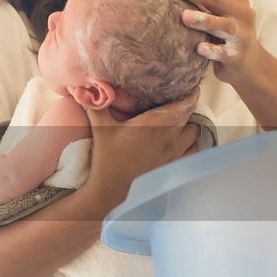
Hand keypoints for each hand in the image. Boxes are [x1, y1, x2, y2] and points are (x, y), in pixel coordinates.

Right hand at [79, 87, 201, 212]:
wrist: (113, 191)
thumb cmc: (108, 159)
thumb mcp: (101, 128)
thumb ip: (95, 105)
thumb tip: (81, 87)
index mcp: (156, 124)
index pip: (185, 103)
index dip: (190, 93)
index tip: (189, 86)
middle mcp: (170, 137)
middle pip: (190, 115)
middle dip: (187, 106)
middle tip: (178, 100)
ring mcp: (175, 153)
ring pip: (194, 132)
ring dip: (189, 126)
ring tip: (180, 122)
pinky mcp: (175, 166)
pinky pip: (193, 150)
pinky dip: (190, 144)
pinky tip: (180, 142)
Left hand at [156, 0, 262, 85]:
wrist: (249, 64)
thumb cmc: (224, 33)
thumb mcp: (216, 13)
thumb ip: (199, 0)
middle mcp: (243, 13)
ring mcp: (242, 35)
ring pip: (223, 25)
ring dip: (204, 20)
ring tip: (184, 16)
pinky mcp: (238, 56)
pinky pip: (224, 53)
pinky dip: (212, 50)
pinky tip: (198, 49)